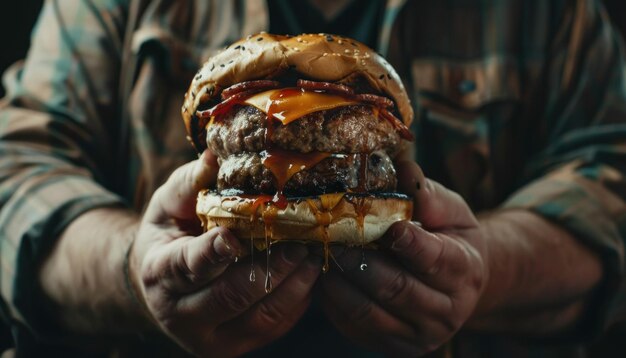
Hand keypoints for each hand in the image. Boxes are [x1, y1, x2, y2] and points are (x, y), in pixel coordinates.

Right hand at [129, 151, 321, 355]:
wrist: (163, 285)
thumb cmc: (171, 233)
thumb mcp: (170, 203)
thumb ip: (192, 181)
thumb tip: (219, 149)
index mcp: (159, 273)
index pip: (186, 266)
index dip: (212, 252)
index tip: (234, 235)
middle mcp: (180, 314)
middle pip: (231, 296)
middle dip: (271, 268)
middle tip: (302, 242)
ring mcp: (210, 338)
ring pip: (260, 317)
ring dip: (293, 286)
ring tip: (313, 256)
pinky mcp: (235, 346)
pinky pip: (274, 328)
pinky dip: (297, 302)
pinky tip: (309, 276)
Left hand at [320, 161, 487, 355]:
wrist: (457, 283)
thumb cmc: (449, 238)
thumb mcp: (451, 211)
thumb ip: (428, 194)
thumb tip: (403, 169)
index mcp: (466, 271)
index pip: (435, 259)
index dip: (409, 243)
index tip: (389, 225)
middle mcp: (448, 311)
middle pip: (397, 289)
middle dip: (361, 261)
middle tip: (333, 238)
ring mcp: (420, 335)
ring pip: (370, 312)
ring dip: (341, 282)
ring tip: (323, 255)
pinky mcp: (394, 346)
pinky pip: (355, 327)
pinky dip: (334, 302)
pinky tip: (325, 277)